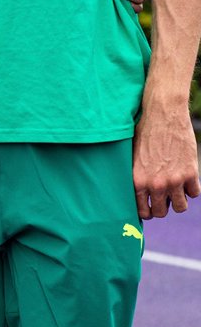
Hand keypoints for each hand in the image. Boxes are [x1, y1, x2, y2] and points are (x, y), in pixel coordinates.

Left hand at [132, 101, 200, 218]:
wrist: (163, 115)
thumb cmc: (143, 132)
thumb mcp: (131, 155)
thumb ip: (135, 176)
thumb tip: (135, 194)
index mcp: (137, 180)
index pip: (142, 211)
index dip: (146, 211)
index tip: (149, 207)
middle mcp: (156, 184)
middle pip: (161, 212)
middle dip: (162, 207)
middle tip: (162, 198)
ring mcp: (174, 180)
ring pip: (180, 207)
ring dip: (178, 200)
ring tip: (174, 189)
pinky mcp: (190, 173)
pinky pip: (194, 193)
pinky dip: (191, 188)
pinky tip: (185, 178)